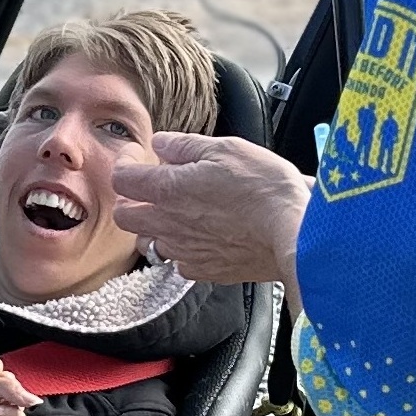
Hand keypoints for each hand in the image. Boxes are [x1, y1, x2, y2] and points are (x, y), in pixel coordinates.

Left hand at [109, 132, 313, 294]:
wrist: (294, 232)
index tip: (138, 159)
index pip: (121, 179)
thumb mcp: (226, 149)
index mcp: (168, 189)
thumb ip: (185, 146)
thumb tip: (161, 144)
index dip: (126, 165)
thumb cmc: (264, 187)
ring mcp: (184, 251)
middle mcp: (168, 223)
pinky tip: (203, 238)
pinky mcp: (204, 271)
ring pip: (149, 242)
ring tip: (179, 215)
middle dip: (131, 200)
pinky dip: (184, 250)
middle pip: (125, 216)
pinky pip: (179, 262)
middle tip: (152, 188)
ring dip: (155, 227)